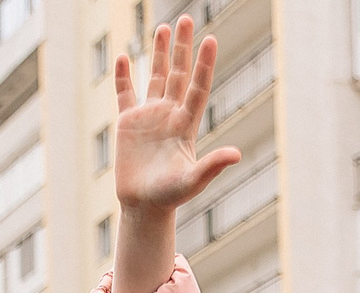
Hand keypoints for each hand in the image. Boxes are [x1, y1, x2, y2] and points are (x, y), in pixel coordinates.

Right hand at [115, 18, 238, 213]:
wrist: (144, 206)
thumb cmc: (170, 196)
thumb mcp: (192, 181)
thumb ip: (212, 166)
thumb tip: (236, 154)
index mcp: (185, 124)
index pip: (197, 87)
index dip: (204, 64)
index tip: (210, 39)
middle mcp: (169, 114)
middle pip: (177, 73)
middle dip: (182, 47)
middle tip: (185, 19)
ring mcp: (148, 116)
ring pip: (154, 77)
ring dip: (158, 52)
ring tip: (163, 27)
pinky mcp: (128, 123)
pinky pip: (125, 93)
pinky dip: (123, 76)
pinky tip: (123, 56)